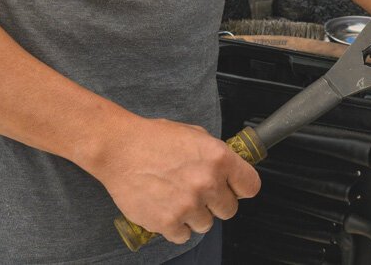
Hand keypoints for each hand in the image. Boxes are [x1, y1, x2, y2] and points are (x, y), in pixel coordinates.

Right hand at [86, 115, 260, 244]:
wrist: (120, 149)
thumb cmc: (154, 139)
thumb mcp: (195, 134)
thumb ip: (215, 155)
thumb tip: (229, 169)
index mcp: (218, 158)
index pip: (251, 186)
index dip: (240, 188)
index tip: (233, 188)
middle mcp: (207, 183)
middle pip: (230, 210)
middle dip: (216, 203)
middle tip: (199, 193)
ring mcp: (188, 205)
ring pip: (206, 225)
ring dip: (195, 216)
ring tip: (178, 199)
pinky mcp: (168, 222)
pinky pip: (183, 236)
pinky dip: (176, 226)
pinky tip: (167, 209)